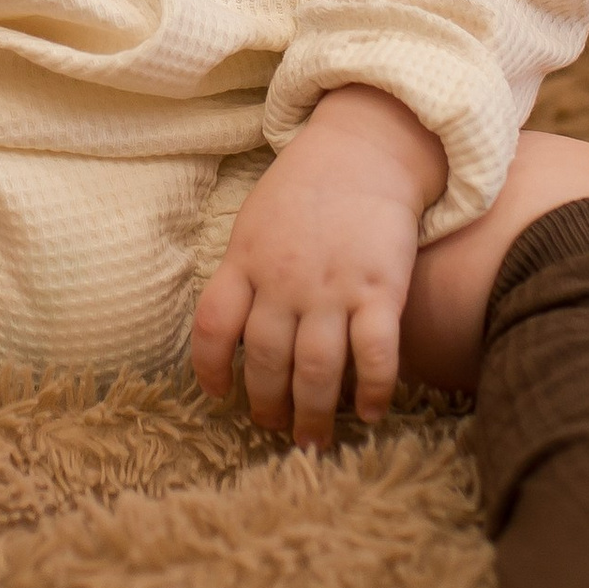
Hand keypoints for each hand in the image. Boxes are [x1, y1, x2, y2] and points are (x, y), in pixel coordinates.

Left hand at [189, 85, 447, 447]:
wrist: (367, 146)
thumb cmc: (309, 185)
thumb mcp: (258, 217)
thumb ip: (245, 268)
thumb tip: (236, 322)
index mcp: (245, 259)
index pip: (211, 327)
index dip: (208, 369)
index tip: (219, 396)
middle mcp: (283, 280)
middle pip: (265, 360)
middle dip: (267, 405)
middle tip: (274, 428)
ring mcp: (332, 287)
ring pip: (314, 369)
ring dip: (312, 414)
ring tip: (312, 441)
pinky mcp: (379, 288)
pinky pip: (374, 354)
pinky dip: (372, 390)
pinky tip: (370, 411)